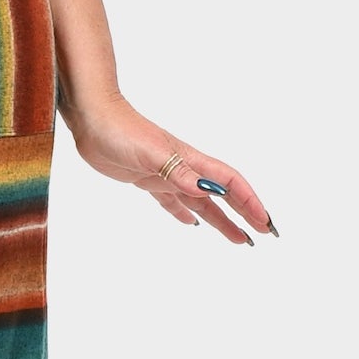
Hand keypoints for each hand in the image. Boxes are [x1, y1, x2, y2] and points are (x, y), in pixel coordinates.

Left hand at [67, 91, 275, 244]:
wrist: (93, 119)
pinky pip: (172, 201)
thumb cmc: (121, 131)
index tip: (265, 222)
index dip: (250, 202)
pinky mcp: (147, 180)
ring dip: (221, 220)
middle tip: (263, 235)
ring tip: (238, 239)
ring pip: (201, 203)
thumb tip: (210, 191)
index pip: (230, 183)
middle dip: (245, 214)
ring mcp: (166, 174)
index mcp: (190, 161)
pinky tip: (191, 224)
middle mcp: (184, 169)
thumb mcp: (152, 153)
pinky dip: (184, 213)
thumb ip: (180, 172)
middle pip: (222, 195)